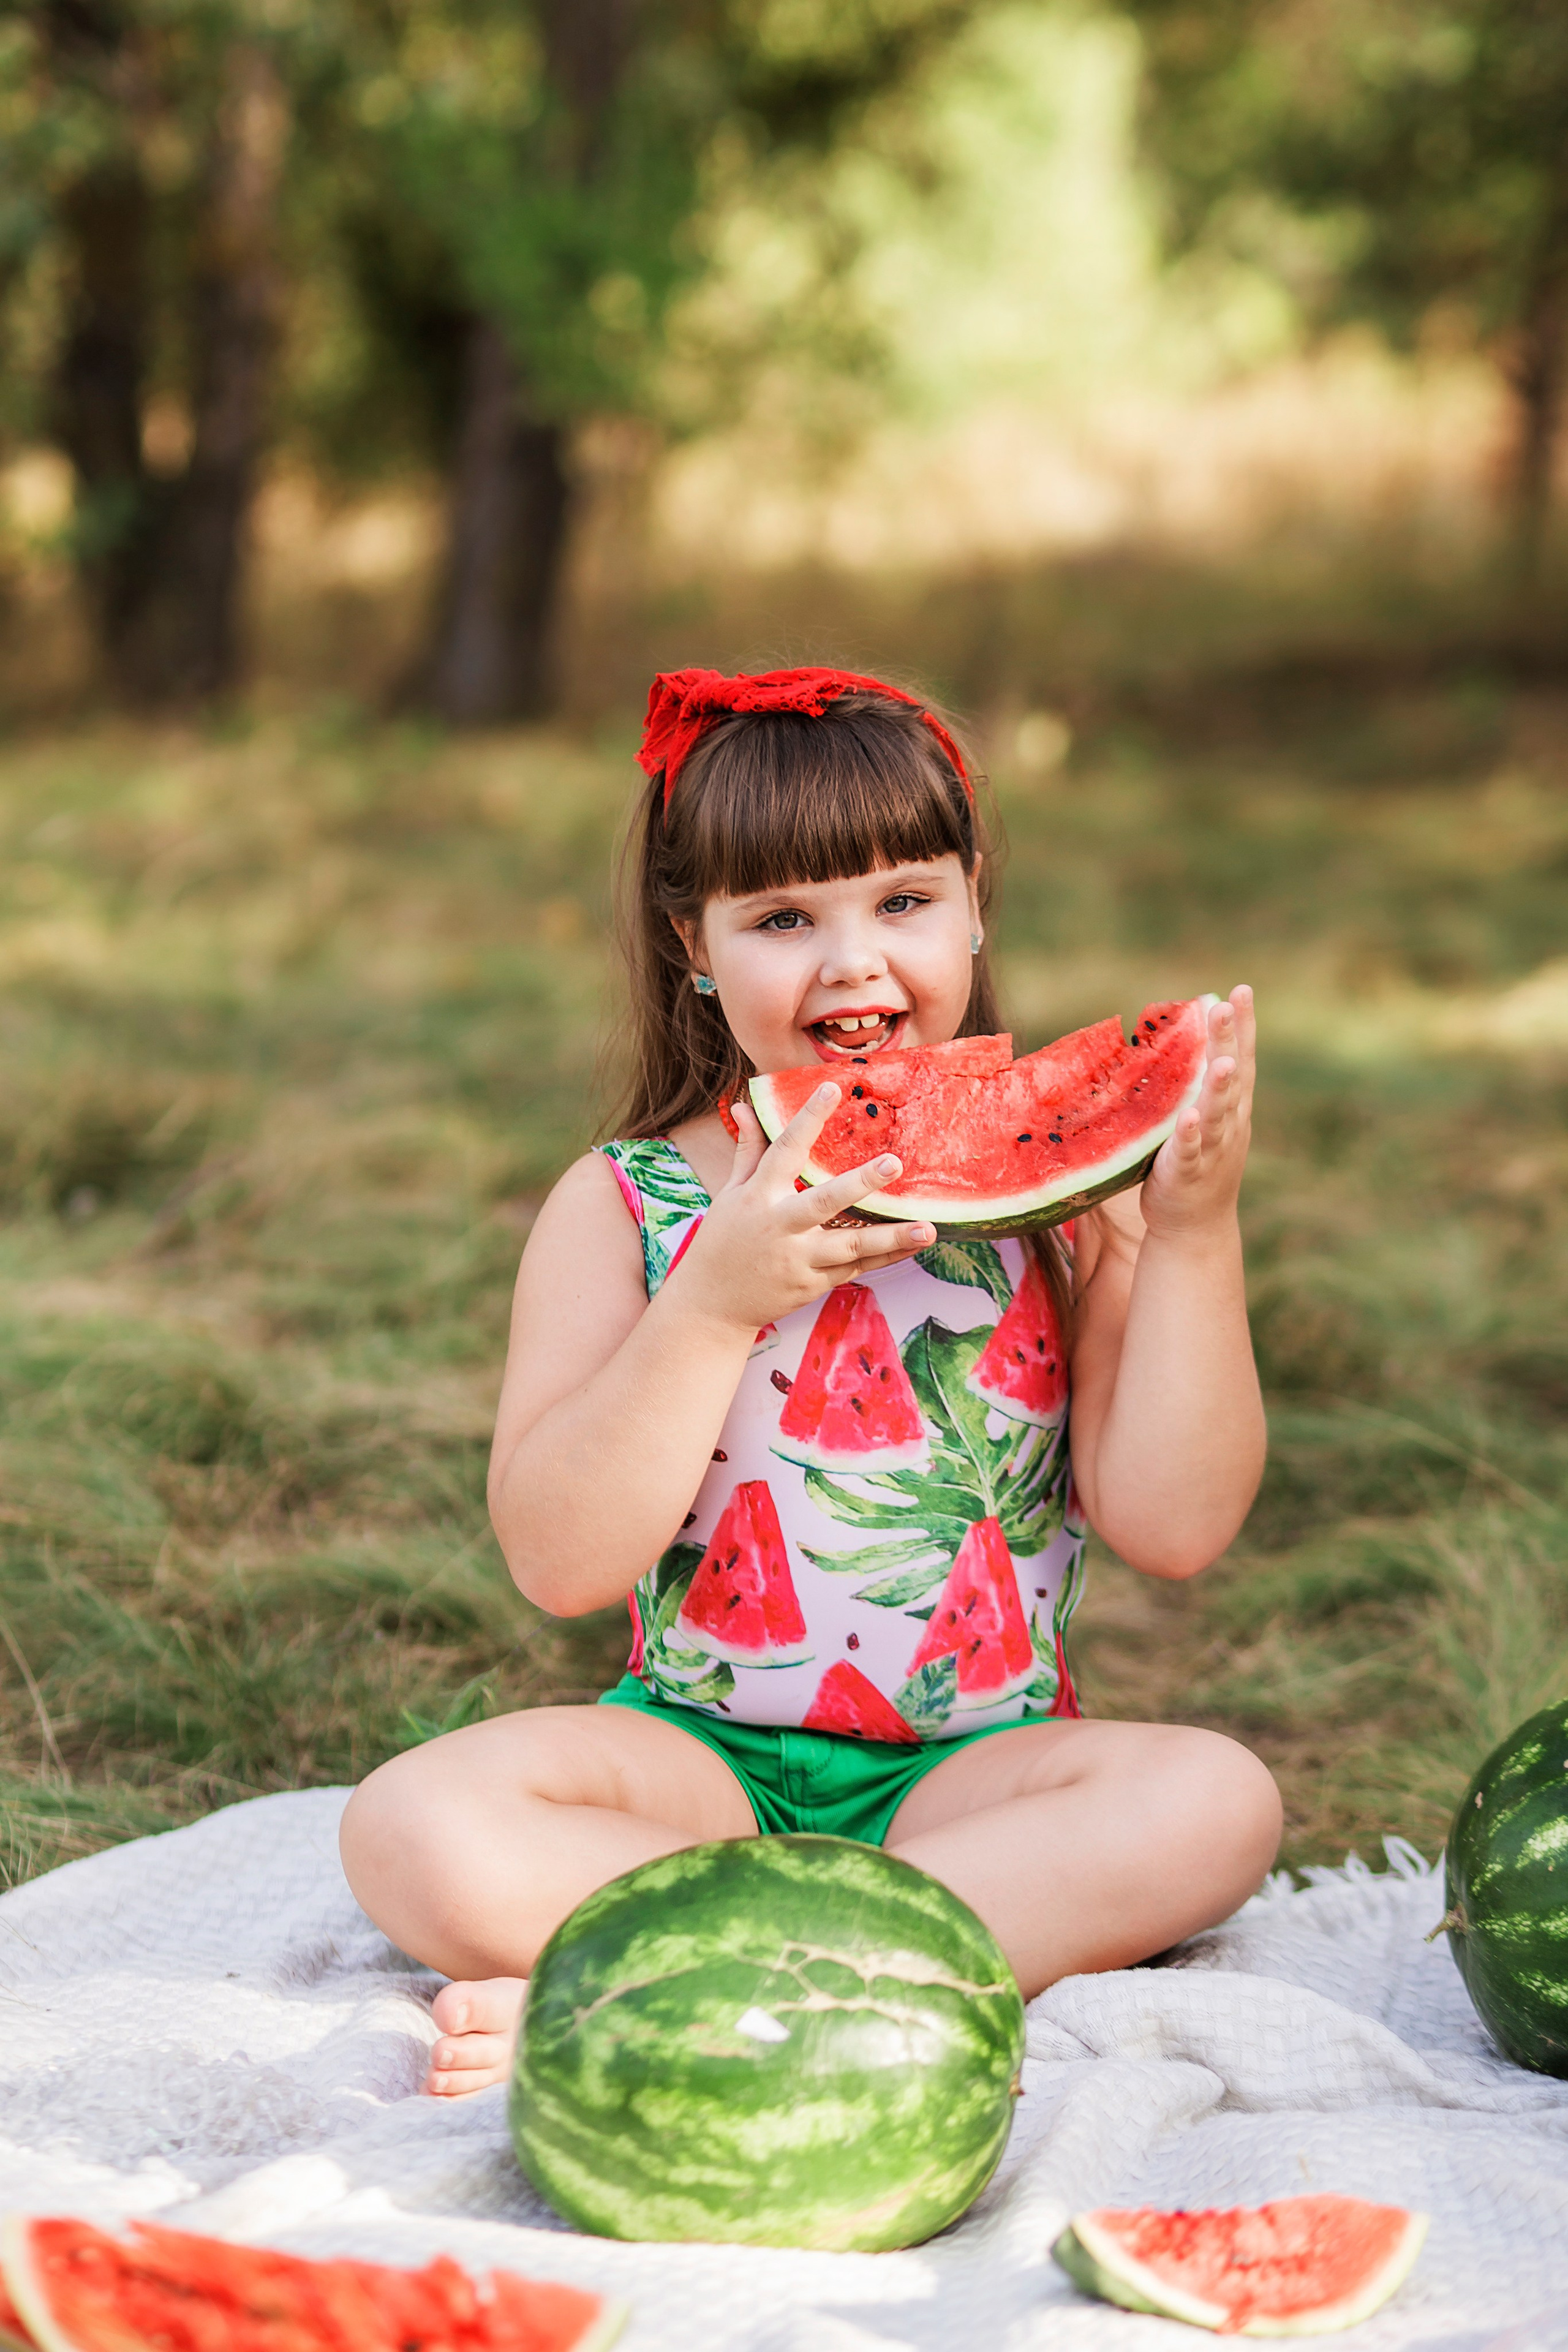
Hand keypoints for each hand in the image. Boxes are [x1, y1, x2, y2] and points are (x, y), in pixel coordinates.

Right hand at [672, 1083, 933, 1335]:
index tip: (832, 1088)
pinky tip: (915, 1245)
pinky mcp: (813, 1284)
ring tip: (928, 1229)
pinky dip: (887, 1257)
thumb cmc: (722, 1241)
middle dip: (861, 1183)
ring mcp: (799, 1259)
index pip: (785, 1150)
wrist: (712, 1305)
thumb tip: (746, 1106)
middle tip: (895, 1163)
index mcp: (758, 1196)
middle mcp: (781, 1226)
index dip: (808, 1118)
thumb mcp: (729, 1193)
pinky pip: (856, 1267)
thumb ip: (747, 1150)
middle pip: (825, 1201)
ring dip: (891, 1237)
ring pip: (851, 1245)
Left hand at [1138, 986, 1254, 1241]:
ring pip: (1217, 1113)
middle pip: (1231, 1077)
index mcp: (1232, 1108)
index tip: (1242, 990)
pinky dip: (1190, 1134)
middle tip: (1228, 1004)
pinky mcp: (1188, 1173)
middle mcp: (1228, 1124)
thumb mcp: (1204, 1118)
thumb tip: (1187, 1040)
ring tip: (1220, 1060)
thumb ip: (1198, 1083)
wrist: (1196, 1226)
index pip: (1241, 1059)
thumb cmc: (1196, 1162)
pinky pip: (1190, 1151)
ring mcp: (1211, 1149)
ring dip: (1218, 1087)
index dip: (1244, 1027)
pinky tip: (1189, 1116)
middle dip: (1230, 1041)